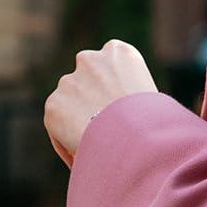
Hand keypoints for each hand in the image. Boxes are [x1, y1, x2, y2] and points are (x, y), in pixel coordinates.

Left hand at [44, 39, 157, 166]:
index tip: (116, 112)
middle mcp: (90, 59)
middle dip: (89, 101)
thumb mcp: (147, 97)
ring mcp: (68, 80)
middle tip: (101, 128)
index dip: (111, 91)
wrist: (133, 137)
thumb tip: (113, 113)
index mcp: (119, 52)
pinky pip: (58, 125)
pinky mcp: (53, 104)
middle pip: (86, 81)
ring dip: (76, 119)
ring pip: (69, 103)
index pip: (108, 66)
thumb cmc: (153, 123)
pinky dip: (66, 140)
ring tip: (92, 145)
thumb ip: (124, 94)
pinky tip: (83, 154)